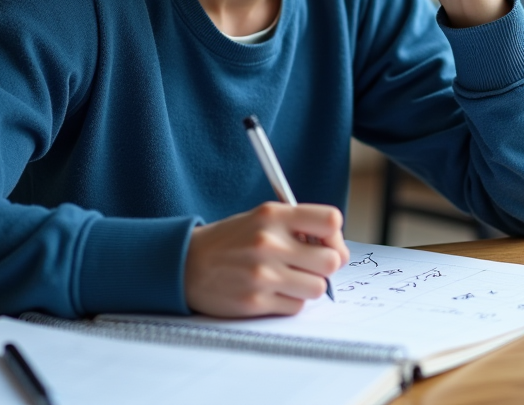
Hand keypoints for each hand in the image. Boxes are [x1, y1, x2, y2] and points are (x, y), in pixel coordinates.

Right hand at [183, 202, 348, 316]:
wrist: (186, 264)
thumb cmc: (230, 241)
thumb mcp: (261, 218)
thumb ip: (298, 226)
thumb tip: (337, 249)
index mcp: (273, 216)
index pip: (331, 220)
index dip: (334, 236)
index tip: (325, 243)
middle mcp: (269, 243)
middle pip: (331, 261)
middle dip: (324, 266)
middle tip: (309, 266)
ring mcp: (263, 274)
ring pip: (317, 288)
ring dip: (307, 287)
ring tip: (288, 279)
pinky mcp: (255, 302)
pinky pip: (296, 307)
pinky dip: (290, 302)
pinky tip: (272, 292)